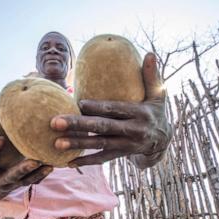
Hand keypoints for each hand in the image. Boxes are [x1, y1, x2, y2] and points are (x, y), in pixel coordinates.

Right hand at [0, 136, 52, 199]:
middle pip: (11, 176)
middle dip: (22, 169)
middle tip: (34, 161)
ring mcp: (11, 185)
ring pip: (25, 181)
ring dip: (38, 173)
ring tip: (50, 164)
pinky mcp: (21, 184)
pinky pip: (33, 182)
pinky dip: (42, 175)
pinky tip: (53, 165)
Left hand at [50, 53, 172, 167]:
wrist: (163, 141)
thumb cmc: (155, 112)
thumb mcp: (158, 95)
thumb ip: (152, 76)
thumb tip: (150, 54)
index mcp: (140, 113)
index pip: (115, 109)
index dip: (97, 107)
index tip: (78, 103)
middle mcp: (133, 130)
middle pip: (102, 127)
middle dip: (78, 125)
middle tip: (55, 122)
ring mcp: (126, 145)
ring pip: (99, 145)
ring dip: (77, 144)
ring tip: (57, 143)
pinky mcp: (121, 155)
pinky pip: (102, 159)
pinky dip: (86, 162)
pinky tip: (69, 163)